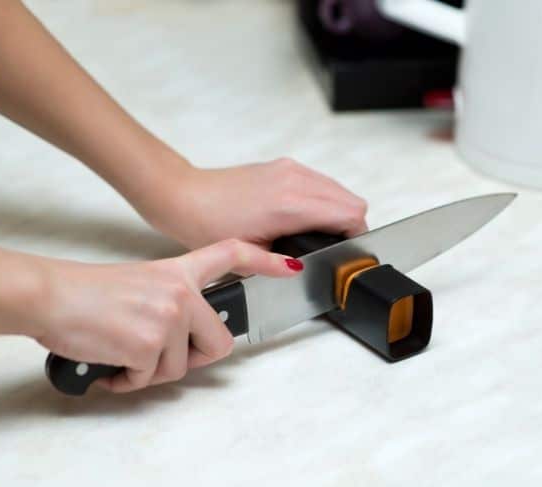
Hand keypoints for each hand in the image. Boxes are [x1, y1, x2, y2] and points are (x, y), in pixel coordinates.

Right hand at [36, 239, 301, 392]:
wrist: (50, 296)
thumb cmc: (85, 293)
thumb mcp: (139, 284)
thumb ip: (170, 305)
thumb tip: (181, 344)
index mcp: (178, 271)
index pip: (232, 254)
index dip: (265, 260)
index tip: (290, 267)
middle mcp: (181, 292)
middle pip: (219, 343)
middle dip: (191, 360)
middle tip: (155, 358)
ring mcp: (169, 318)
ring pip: (179, 368)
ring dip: (149, 372)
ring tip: (120, 355)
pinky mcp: (150, 344)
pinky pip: (149, 379)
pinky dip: (127, 380)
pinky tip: (108, 365)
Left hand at [146, 158, 368, 249]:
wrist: (186, 196)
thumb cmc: (207, 223)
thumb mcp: (249, 254)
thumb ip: (285, 262)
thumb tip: (308, 266)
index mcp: (290, 204)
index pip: (350, 214)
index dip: (356, 237)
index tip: (348, 253)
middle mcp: (295, 180)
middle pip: (352, 200)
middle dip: (351, 226)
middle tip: (336, 247)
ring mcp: (290, 169)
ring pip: (339, 189)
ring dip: (339, 211)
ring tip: (321, 235)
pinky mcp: (283, 166)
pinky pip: (321, 181)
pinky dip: (325, 199)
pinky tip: (306, 218)